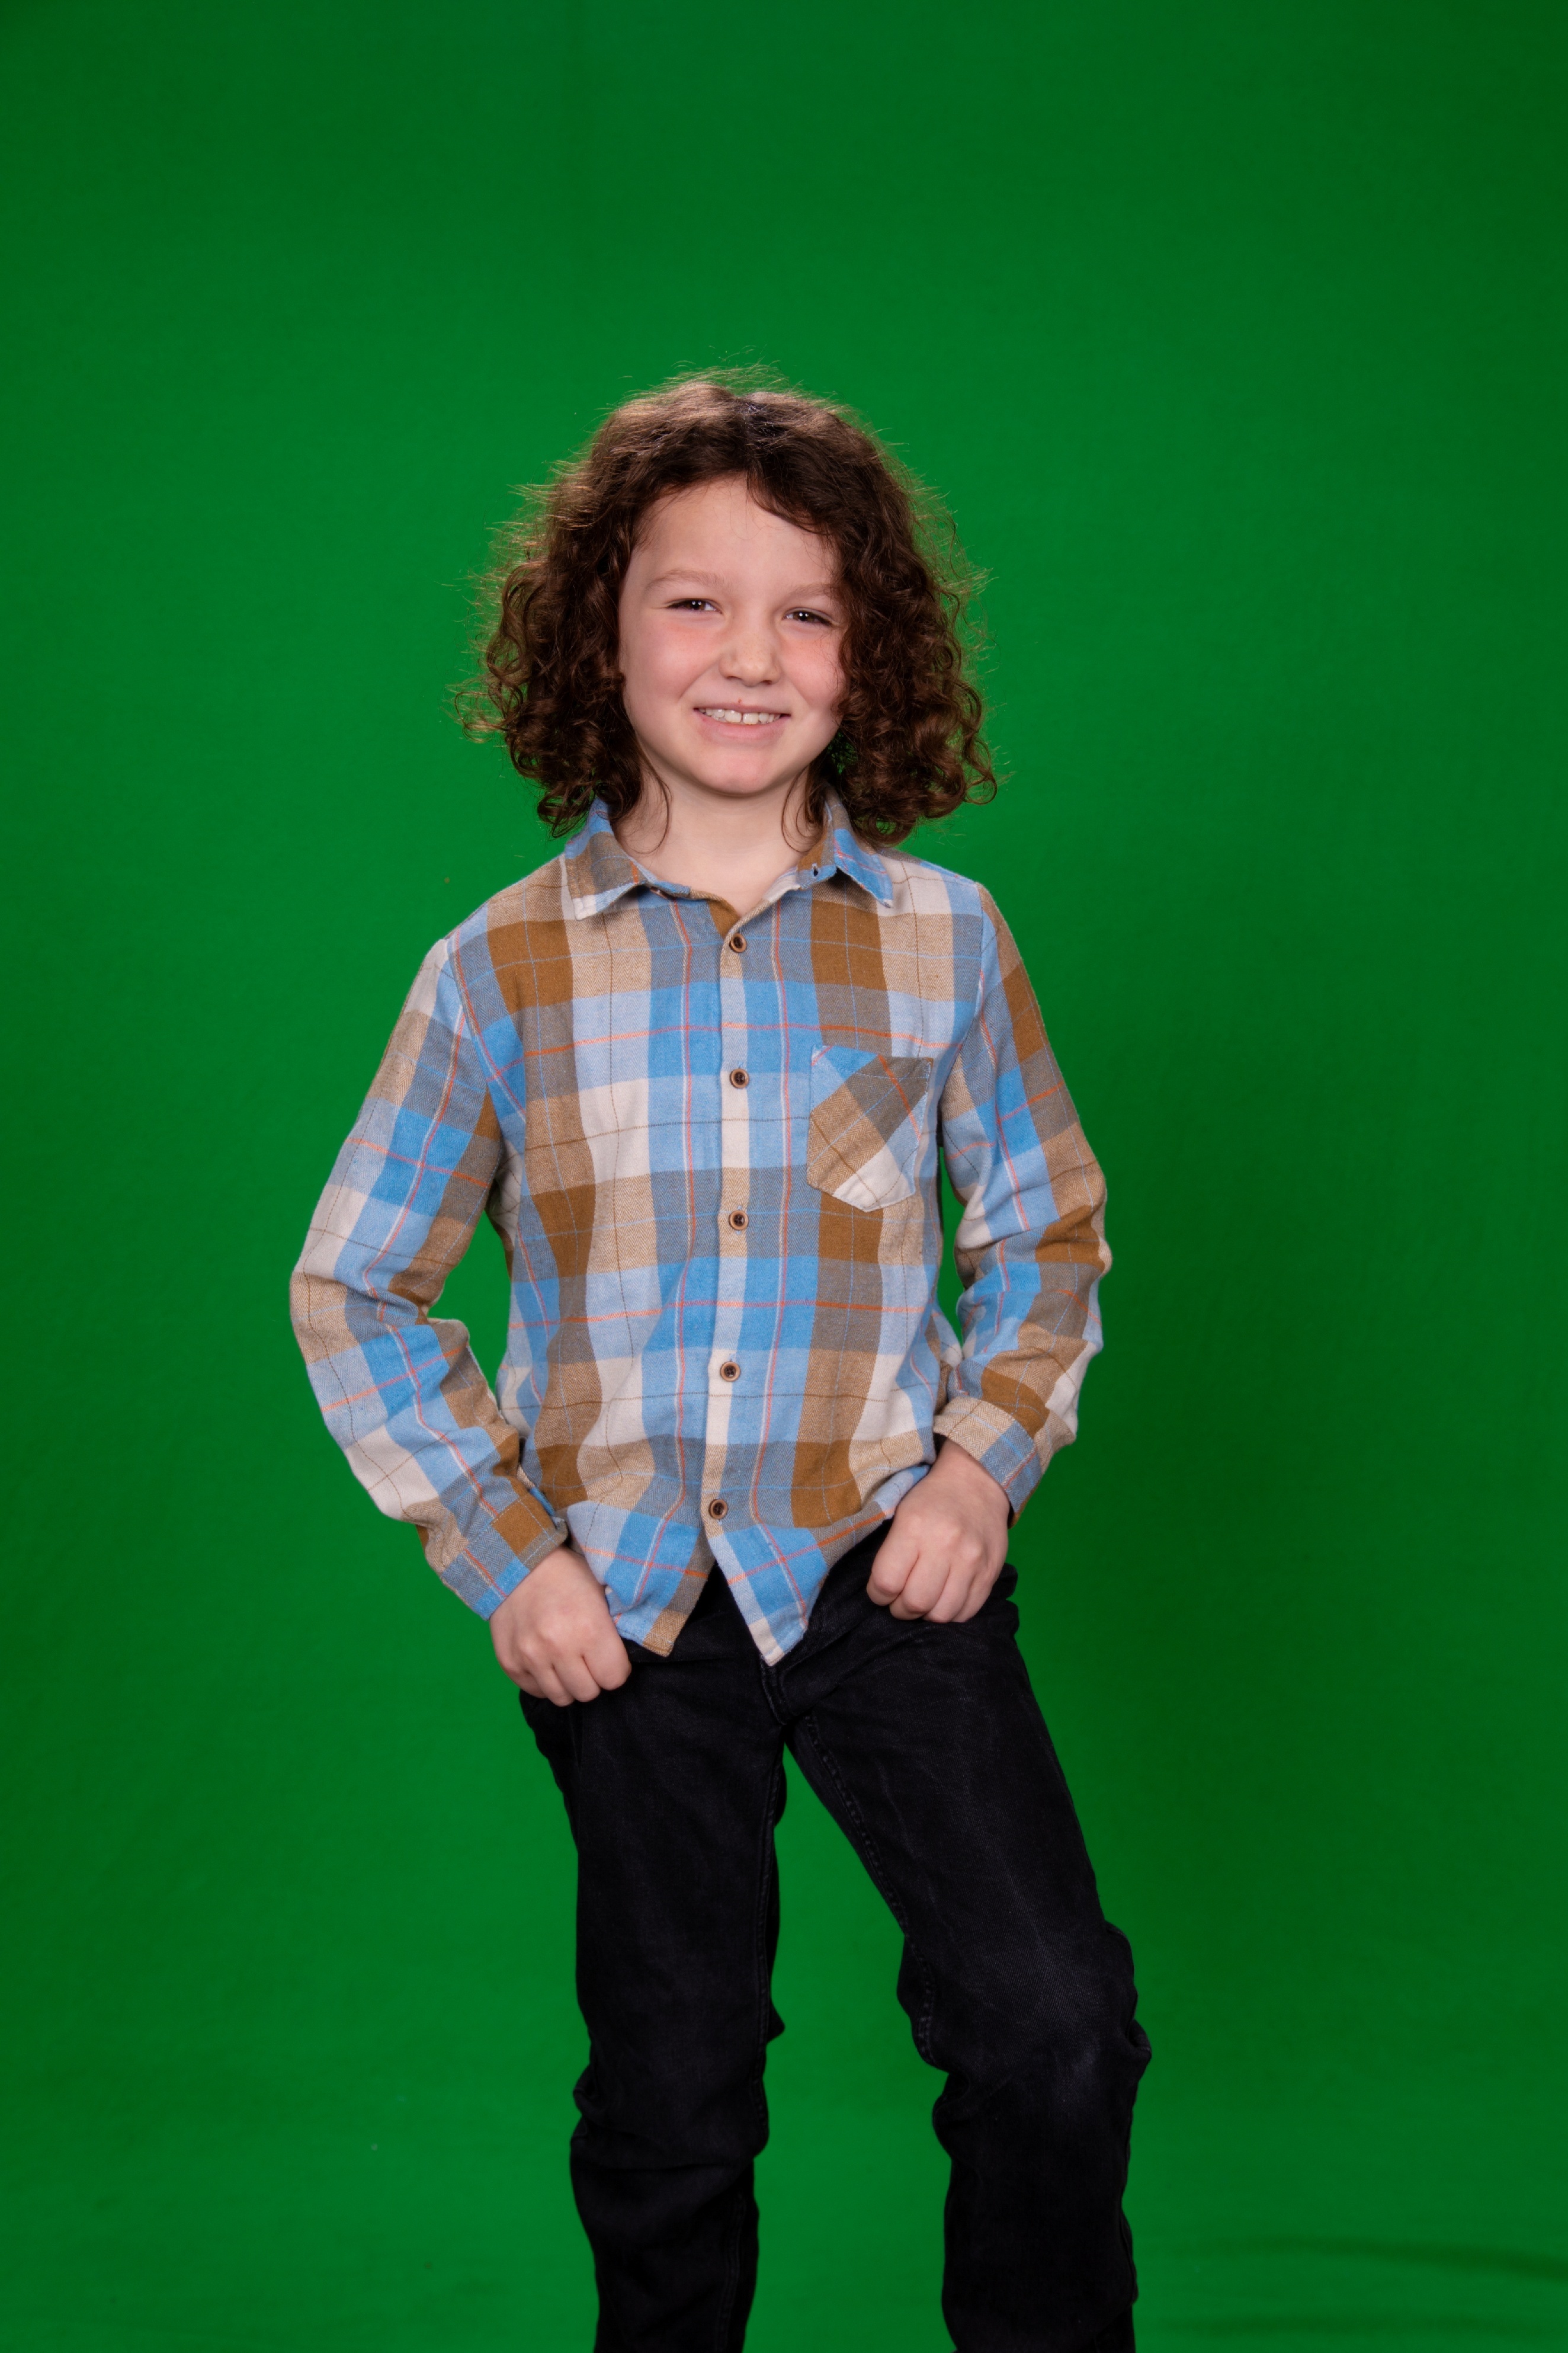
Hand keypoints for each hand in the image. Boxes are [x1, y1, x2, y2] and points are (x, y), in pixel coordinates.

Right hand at [490, 1546, 631, 1705]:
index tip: (610, 1656)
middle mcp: (558, 1648)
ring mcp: (530, 1657)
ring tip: (567, 1660)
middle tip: (588, 1659)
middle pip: (588, 1693)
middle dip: (593, 1678)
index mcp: (588, 1629)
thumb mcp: (601, 1593)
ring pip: (561, 1698)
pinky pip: (536, 1691)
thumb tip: (624, 1663)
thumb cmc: (568, 1576)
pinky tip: (546, 1660)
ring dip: (569, 1683)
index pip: (614, 1679)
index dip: (616, 1668)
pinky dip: (544, 1682)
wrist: (518, 1562)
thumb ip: (614, 1630)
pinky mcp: (509, 1663)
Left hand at [868, 1443, 1009, 1622]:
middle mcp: (945, 1546)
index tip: (880, 1591)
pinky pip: (967, 1612)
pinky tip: (943, 1598)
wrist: (977, 1480)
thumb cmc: (930, 1498)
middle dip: (900, 1610)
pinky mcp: (990, 1573)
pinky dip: (951, 1613)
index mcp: (914, 1527)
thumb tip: (881, 1593)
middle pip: (915, 1603)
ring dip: (926, 1615)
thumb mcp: (900, 1512)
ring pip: (942, 1614)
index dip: (877, 1594)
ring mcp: (972, 1561)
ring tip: (923, 1600)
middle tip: (899, 1600)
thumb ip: (890, 1551)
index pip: (886, 1582)